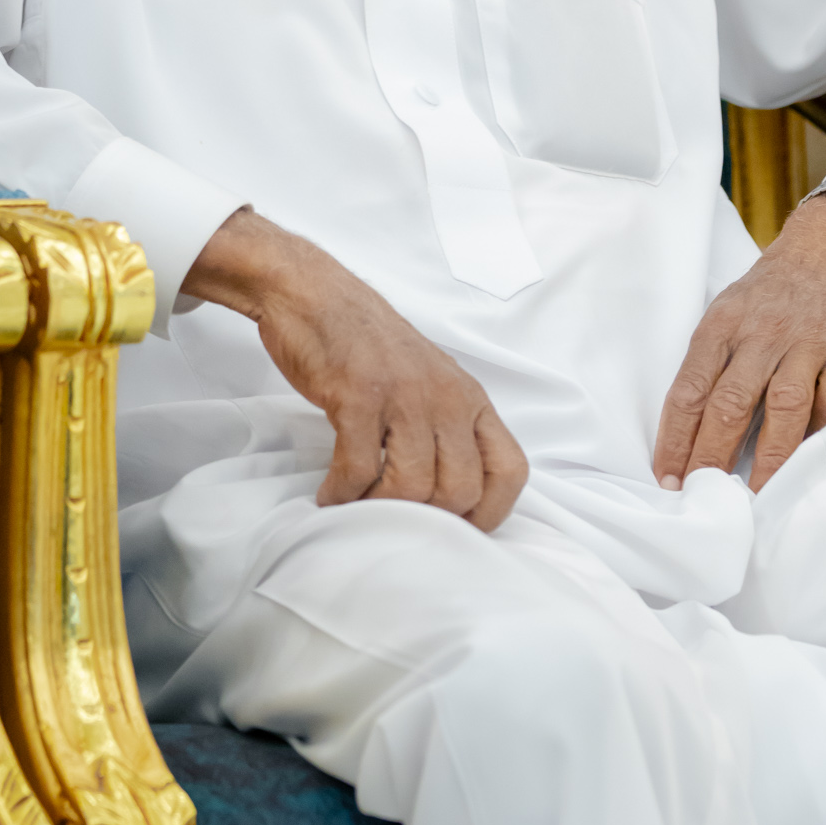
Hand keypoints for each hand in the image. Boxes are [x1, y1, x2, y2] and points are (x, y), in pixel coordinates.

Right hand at [181, 207, 527, 530]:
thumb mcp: (429, 383)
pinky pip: (359, 470)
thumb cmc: (368, 347)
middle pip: (459, 491)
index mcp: (470, 398)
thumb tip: (450, 501)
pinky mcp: (359, 395)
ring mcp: (405, 395)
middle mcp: (447, 397)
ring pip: (413, 487)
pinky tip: (330, 492)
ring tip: (357, 502)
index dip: (489, 513)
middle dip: (424, 518)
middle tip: (391, 512)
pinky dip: (342, 494)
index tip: (453, 529)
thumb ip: (447, 430)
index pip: (510, 470)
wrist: (315, 295)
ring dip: (378, 507)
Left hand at [654, 189, 825, 493]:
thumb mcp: (732, 305)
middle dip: (710, 458)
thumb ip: (717, 356)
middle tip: (700, 496)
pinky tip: (804, 461)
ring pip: (781, 410)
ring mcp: (809, 342)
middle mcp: (763, 332)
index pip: (690, 388)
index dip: (675, 438)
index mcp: (724, 321)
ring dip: (764, 461)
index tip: (666, 477)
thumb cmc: (778, 284)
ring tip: (750, 496)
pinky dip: (818, 435)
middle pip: (729, 405)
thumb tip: (693, 424)